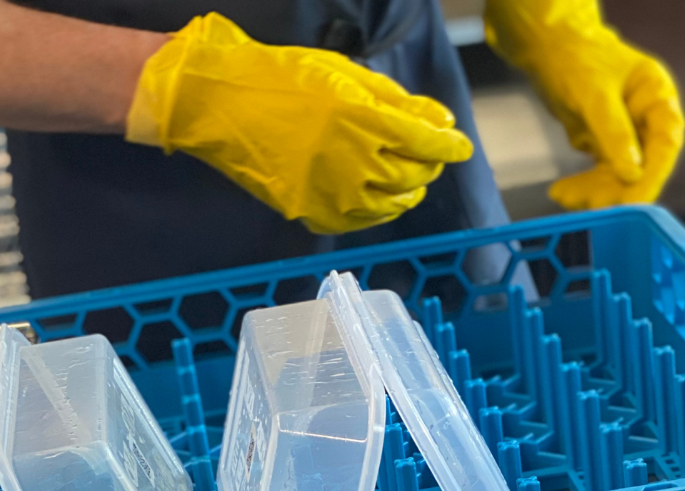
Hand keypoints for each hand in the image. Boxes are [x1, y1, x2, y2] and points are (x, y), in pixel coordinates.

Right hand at [126, 14, 473, 233]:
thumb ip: (398, 103)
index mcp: (366, 122)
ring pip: (392, 204)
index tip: (459, 146)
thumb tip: (440, 121)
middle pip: (414, 176)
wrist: (225, 105)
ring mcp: (334, 194)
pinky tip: (376, 194)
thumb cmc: (285, 79)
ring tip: (407, 178)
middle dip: (429, 166)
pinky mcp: (314, 214)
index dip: (449, 146)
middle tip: (429, 156)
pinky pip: (361, 220)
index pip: (427, 143)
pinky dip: (377, 209)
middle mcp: (355, 164)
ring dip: (407, 191)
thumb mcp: (348, 76)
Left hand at [484, 0, 684, 209]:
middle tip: (591, 207)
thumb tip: (633, 173)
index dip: (653, 176)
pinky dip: (583, 186)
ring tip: (563, 196)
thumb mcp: (595, 95)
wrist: (547, 48)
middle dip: (617, 190)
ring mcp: (627, 135)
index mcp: (657, 98)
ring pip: (620, 177)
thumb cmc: (576, 59)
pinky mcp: (605, 146)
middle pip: (643, 167)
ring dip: (595, 192)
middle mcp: (647, 119)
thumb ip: (614, 132)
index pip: (666, 144)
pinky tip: (561, 192)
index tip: (635, 203)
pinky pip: (600, 175)